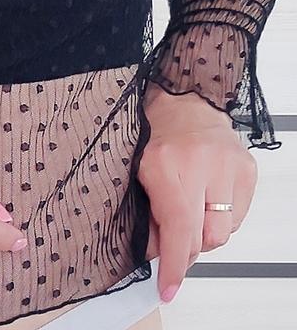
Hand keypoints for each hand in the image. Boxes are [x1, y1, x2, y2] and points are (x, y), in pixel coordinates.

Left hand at [138, 81, 258, 304]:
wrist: (187, 97)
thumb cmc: (157, 130)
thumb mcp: (138, 170)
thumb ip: (147, 213)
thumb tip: (157, 254)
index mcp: (165, 164)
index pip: (177, 227)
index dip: (174, 264)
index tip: (169, 288)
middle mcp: (200, 165)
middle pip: (203, 237)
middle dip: (187, 248)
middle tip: (175, 240)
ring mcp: (228, 166)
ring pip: (223, 232)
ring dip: (205, 232)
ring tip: (192, 208)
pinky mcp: (247, 169)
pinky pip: (238, 217)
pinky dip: (221, 217)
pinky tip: (208, 197)